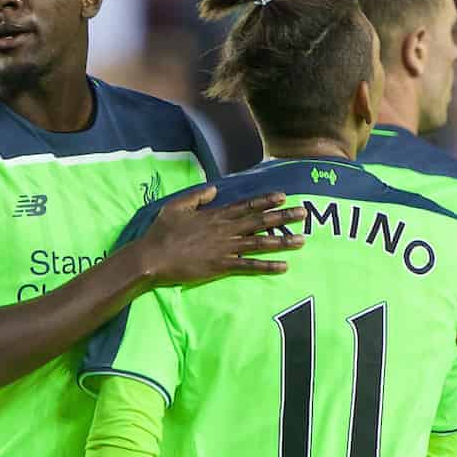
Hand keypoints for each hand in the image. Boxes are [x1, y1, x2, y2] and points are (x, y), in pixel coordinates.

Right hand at [137, 186, 305, 287]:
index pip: (246, 206)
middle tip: (304, 213)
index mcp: (215, 215)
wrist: (153, 257)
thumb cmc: (162, 232)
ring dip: (282, 241)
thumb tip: (214, 190)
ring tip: (302, 240)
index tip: (283, 196)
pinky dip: (267, 266)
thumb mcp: (176, 206)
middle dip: (284, 217)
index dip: (265, 201)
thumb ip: (197, 196)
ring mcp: (225, 248)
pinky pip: (249, 266)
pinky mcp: (222, 266)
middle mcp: (225, 230)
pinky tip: (284, 266)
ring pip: (260, 243)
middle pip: (260, 222)